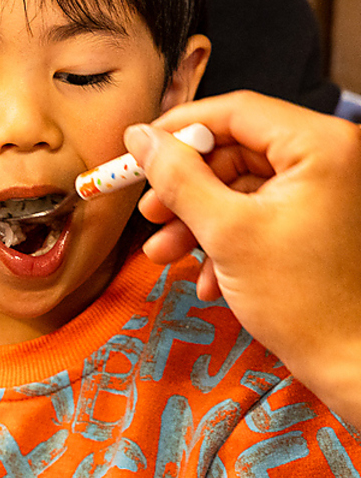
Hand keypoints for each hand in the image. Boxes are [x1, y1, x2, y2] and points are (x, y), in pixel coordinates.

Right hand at [125, 90, 360, 422]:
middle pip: (234, 150)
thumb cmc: (307, 302)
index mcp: (320, 145)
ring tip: (166, 253)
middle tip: (150, 211)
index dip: (178, 129)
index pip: (235, 111)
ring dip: (197, 219)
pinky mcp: (318, 219)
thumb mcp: (225, 231)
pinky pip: (258, 211)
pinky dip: (225, 237)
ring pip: (240, 186)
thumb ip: (177, 177)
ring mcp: (326, 190)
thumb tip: (141, 138)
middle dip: (185, 187)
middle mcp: (330, 158)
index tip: (138, 149)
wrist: (354, 365)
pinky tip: (208, 274)